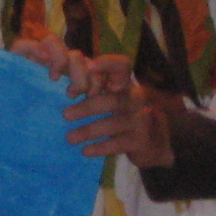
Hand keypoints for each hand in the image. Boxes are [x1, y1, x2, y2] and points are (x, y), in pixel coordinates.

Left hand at [11, 37, 176, 169]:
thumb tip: (59, 74)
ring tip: (69, 138)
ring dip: (88, 131)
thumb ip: (94, 87)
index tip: (90, 65)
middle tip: (65, 115)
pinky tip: (85, 151)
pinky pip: (117, 144)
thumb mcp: (115, 98)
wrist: (157, 142)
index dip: (109, 64)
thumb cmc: (126, 116)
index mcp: (126, 85)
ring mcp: (141, 120)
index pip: (123, 67)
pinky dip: (100, 148)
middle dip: (87, 107)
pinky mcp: (140, 141)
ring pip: (112, 124)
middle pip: (112, 100)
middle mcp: (136, 99)